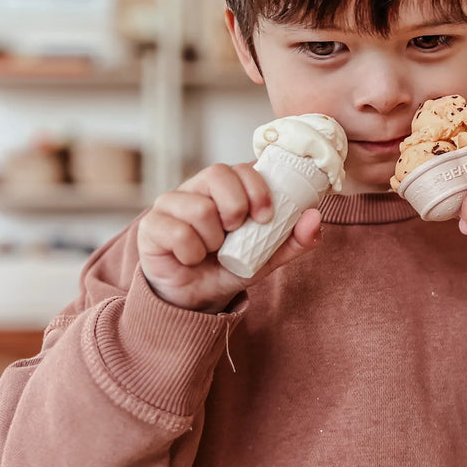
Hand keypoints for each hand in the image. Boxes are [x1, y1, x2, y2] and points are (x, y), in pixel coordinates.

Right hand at [137, 163, 321, 312]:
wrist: (196, 299)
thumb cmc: (229, 267)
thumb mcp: (267, 257)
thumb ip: (294, 240)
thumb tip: (315, 217)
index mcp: (226, 188)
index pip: (241, 168)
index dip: (257, 188)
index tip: (266, 216)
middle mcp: (197, 188)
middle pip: (217, 173)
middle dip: (235, 206)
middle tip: (237, 231)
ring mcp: (171, 204)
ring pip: (199, 207)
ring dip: (213, 239)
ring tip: (211, 250)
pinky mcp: (151, 226)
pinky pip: (177, 232)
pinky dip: (191, 252)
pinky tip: (190, 258)